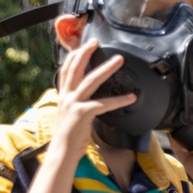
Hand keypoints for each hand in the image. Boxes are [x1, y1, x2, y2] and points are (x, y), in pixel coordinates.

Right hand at [50, 39, 135, 164]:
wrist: (62, 151)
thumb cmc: (69, 134)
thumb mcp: (69, 113)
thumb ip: (77, 101)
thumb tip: (90, 96)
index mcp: (63, 95)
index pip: (66, 69)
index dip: (74, 55)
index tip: (85, 45)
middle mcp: (66, 96)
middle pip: (75, 68)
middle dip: (86, 52)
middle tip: (97, 41)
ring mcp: (73, 104)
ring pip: (91, 80)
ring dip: (106, 68)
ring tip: (119, 60)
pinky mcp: (82, 114)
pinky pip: (103, 104)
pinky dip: (119, 100)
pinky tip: (131, 97)